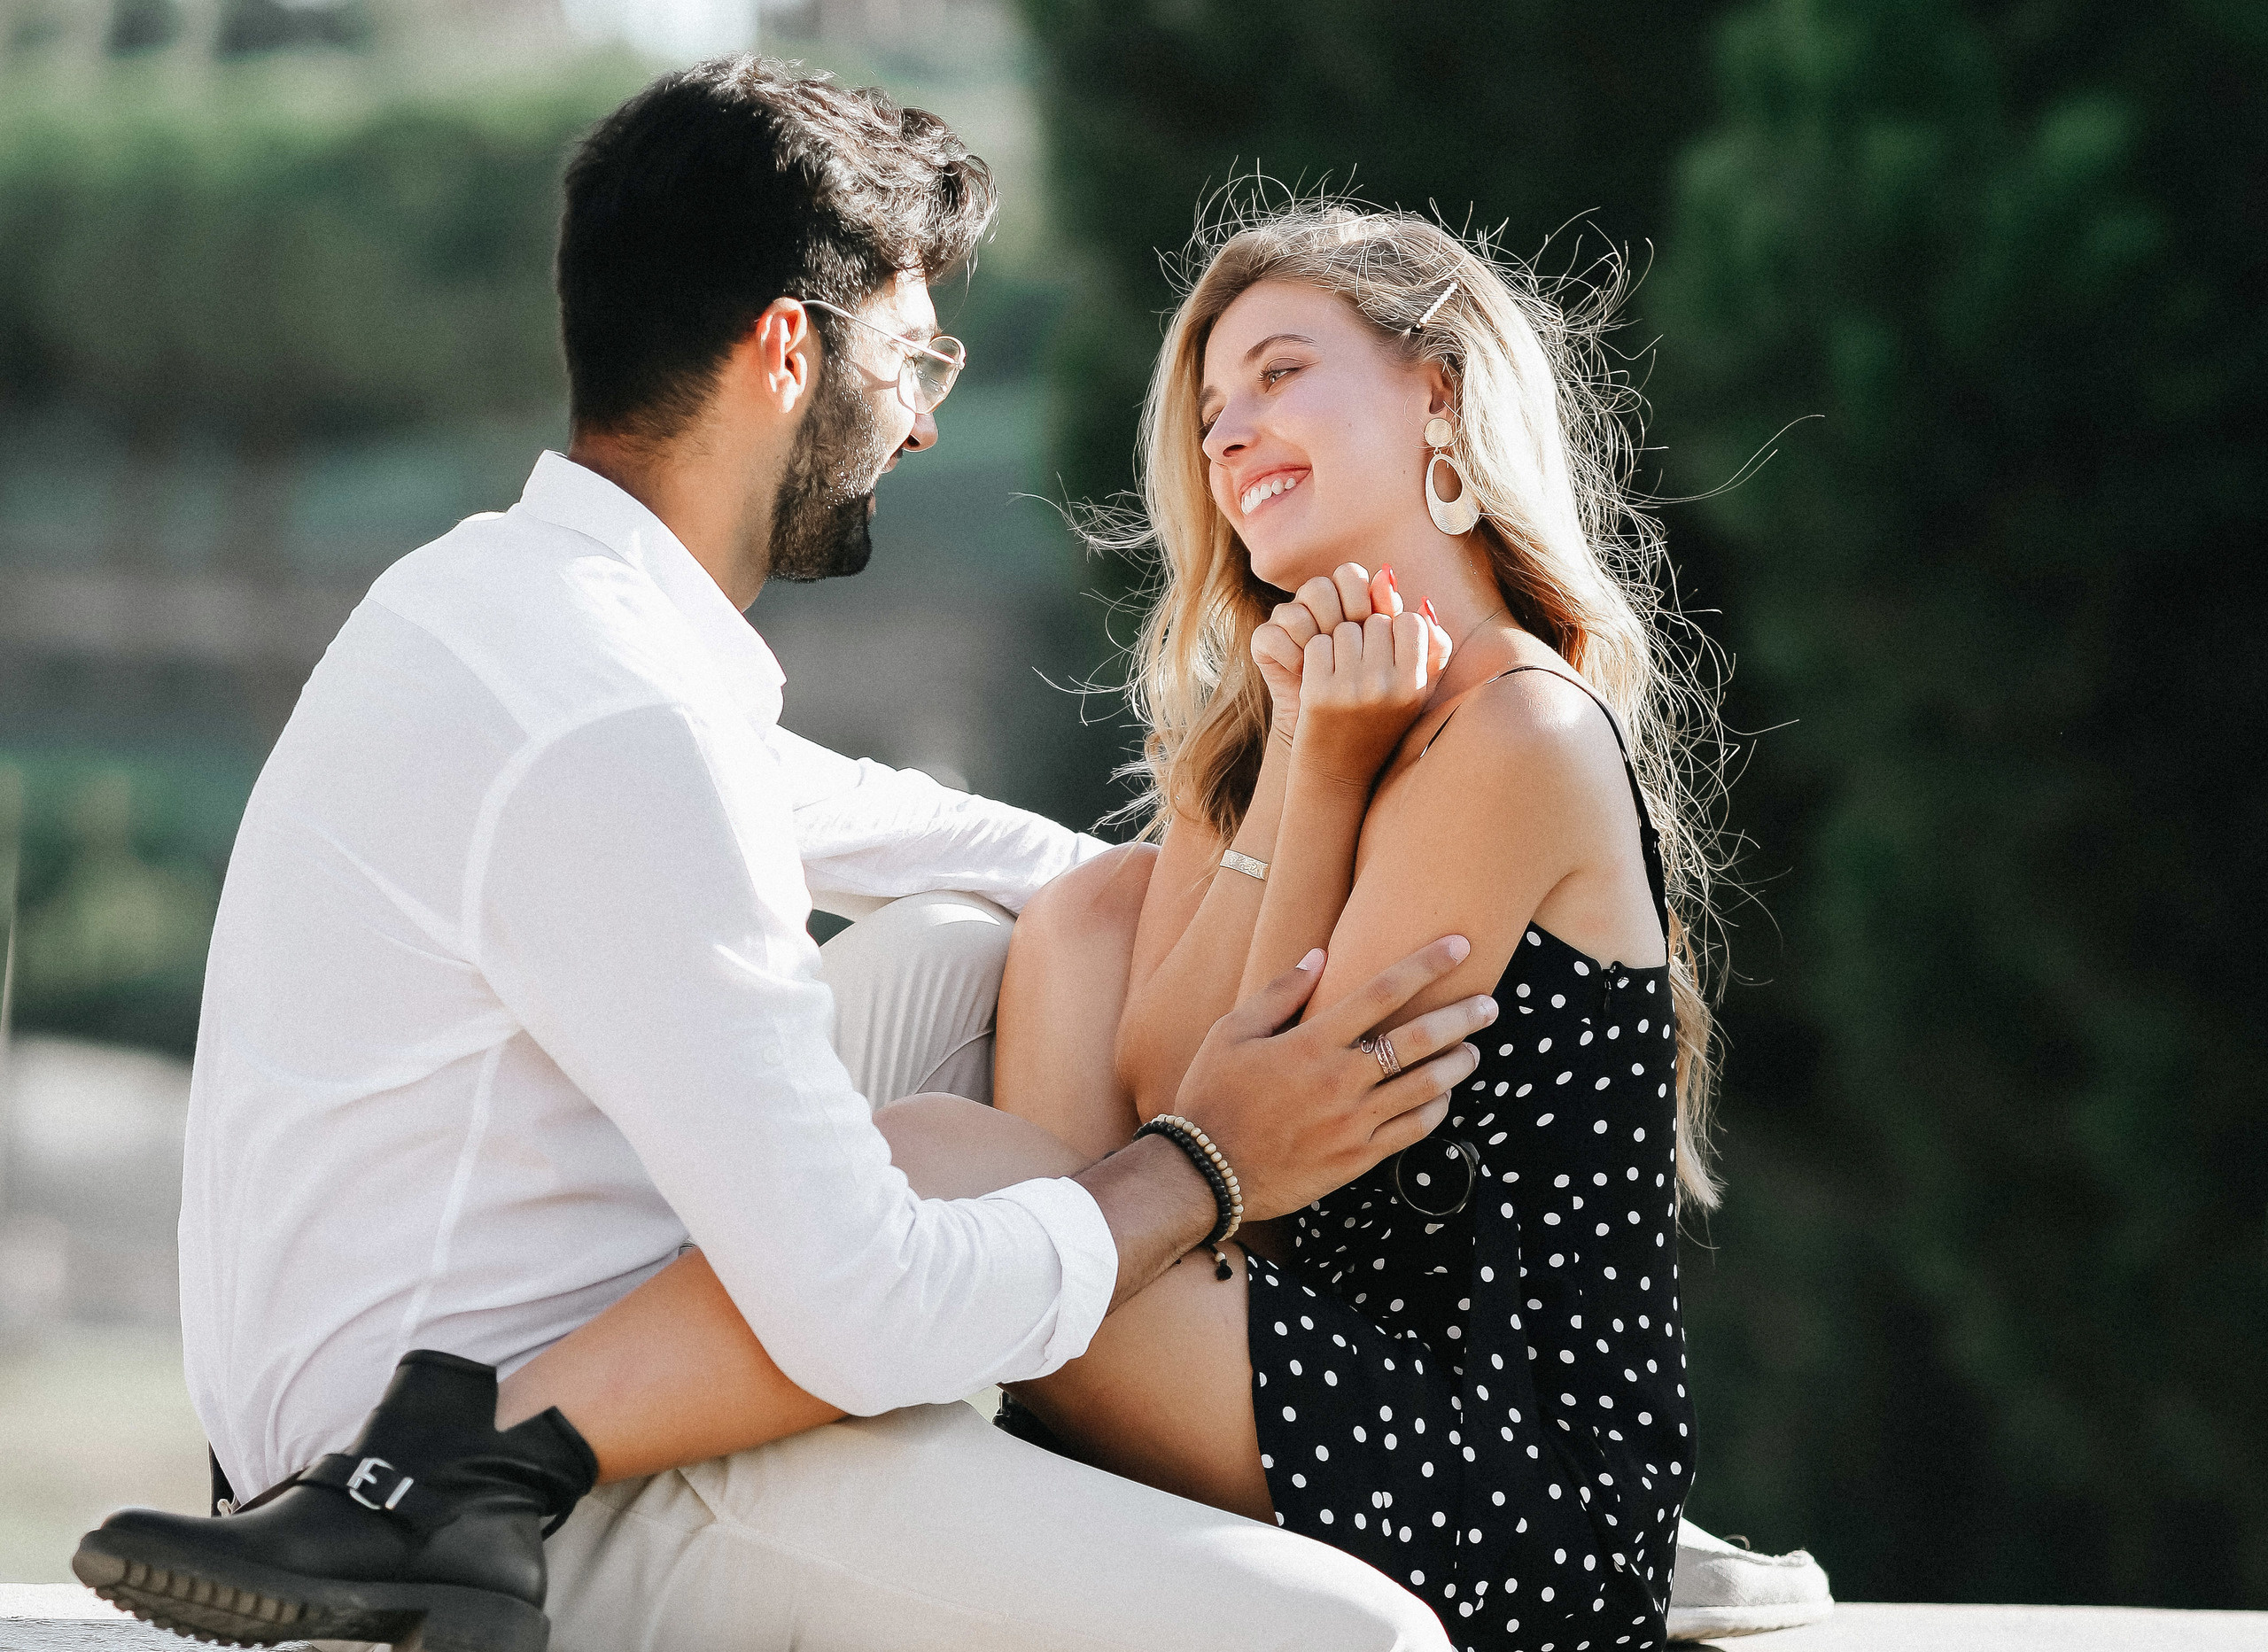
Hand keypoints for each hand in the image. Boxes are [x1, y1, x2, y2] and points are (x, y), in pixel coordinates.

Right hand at [1170, 938, 1493, 1220]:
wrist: (1208, 1172)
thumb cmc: (1213, 1095)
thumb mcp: (1231, 1033)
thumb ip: (1279, 993)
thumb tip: (1320, 956)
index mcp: (1311, 1043)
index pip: (1381, 992)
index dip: (1426, 965)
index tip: (1460, 946)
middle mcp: (1340, 1080)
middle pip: (1418, 1040)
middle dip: (1462, 1018)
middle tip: (1490, 1005)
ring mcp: (1353, 1121)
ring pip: (1425, 1087)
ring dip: (1457, 1064)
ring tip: (1473, 1050)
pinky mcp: (1358, 1156)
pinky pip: (1412, 1130)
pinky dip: (1436, 1109)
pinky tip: (1444, 1096)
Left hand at [1253, 564, 1450, 774]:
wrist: (1339, 773)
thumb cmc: (1381, 725)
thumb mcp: (1418, 692)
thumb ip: (1432, 647)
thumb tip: (1421, 599)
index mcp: (1415, 685)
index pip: (1409, 621)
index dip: (1394, 630)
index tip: (1387, 652)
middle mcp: (1387, 686)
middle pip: (1374, 621)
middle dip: (1365, 636)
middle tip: (1361, 667)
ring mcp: (1352, 689)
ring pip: (1344, 629)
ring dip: (1339, 644)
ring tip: (1343, 674)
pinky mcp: (1319, 692)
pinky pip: (1317, 643)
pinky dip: (1316, 656)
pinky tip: (1322, 679)